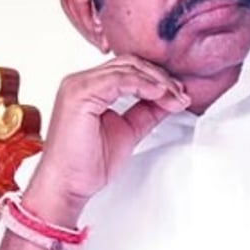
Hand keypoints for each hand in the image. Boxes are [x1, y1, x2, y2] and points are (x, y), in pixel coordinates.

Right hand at [22, 54, 189, 225]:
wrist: (67, 185)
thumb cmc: (87, 164)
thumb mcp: (128, 131)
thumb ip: (146, 112)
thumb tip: (170, 99)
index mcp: (90, 88)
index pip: (129, 70)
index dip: (157, 79)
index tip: (179, 94)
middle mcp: (82, 82)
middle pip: (130, 64)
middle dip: (160, 78)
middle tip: (181, 95)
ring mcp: (78, 85)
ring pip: (126, 68)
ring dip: (157, 82)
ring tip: (175, 98)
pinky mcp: (79, 94)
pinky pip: (118, 79)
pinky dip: (143, 85)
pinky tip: (159, 94)